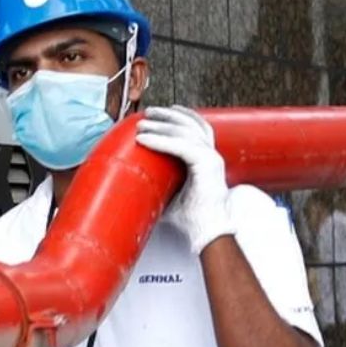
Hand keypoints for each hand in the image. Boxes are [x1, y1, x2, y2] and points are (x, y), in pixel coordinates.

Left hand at [136, 105, 235, 253]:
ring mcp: (211, 158)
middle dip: (167, 116)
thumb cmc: (194, 219)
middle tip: (147, 114)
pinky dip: (161, 141)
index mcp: (207, 159)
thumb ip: (159, 185)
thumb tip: (133, 186)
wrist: (209, 233)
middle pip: (190, 123)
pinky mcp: (207, 165)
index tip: (161, 113)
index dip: (180, 116)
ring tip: (141, 126)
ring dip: (160, 126)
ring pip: (184, 131)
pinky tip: (144, 140)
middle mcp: (211, 155)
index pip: (197, 128)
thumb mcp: (171, 196)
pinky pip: (182, 146)